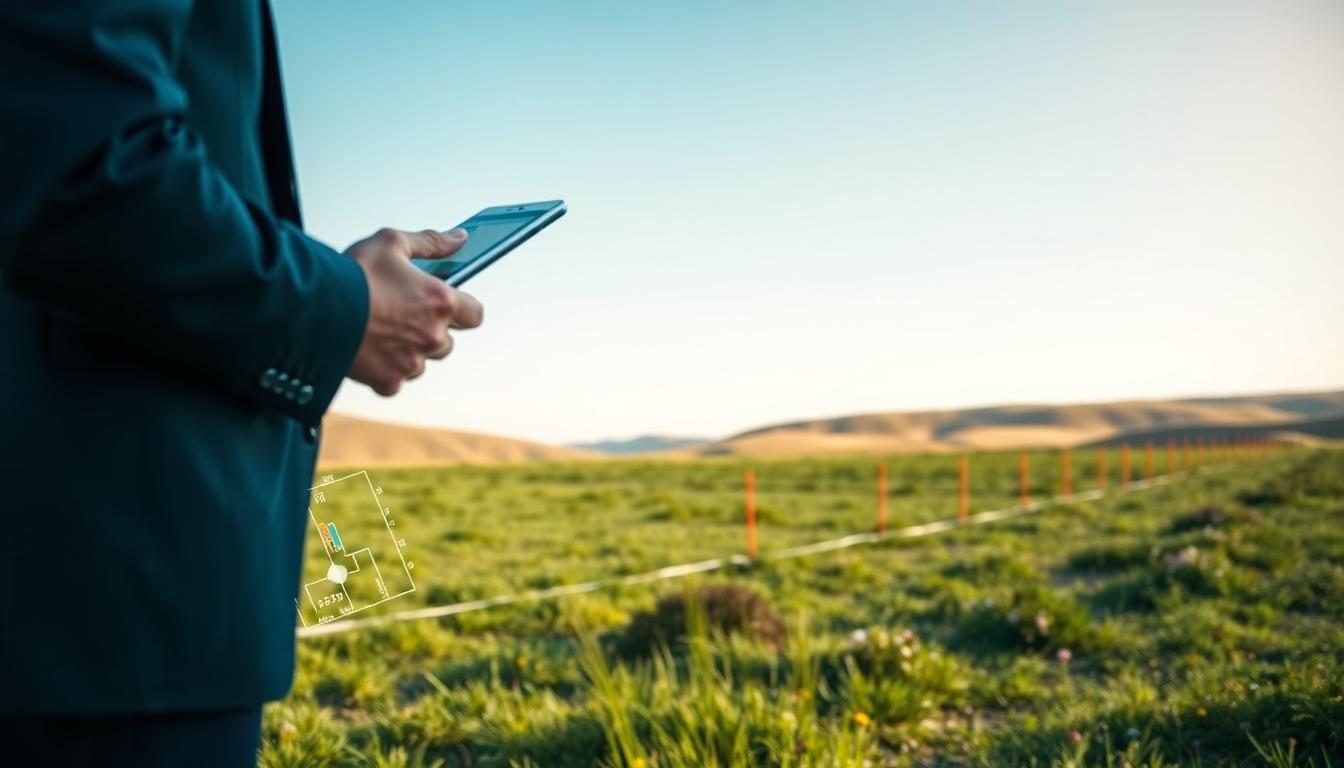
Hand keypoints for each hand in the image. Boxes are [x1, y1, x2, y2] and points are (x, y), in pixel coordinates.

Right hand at [344, 228, 483, 395]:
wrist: (311, 309)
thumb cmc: (351, 275)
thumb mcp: (391, 243)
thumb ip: (431, 242)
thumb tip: (458, 239)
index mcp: (440, 302)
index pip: (474, 314)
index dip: (461, 309)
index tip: (446, 305)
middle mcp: (432, 336)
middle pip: (446, 341)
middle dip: (429, 330)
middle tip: (400, 314)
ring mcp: (412, 362)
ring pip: (421, 362)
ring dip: (408, 351)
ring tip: (379, 330)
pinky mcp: (389, 381)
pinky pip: (395, 380)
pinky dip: (385, 369)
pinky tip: (368, 349)